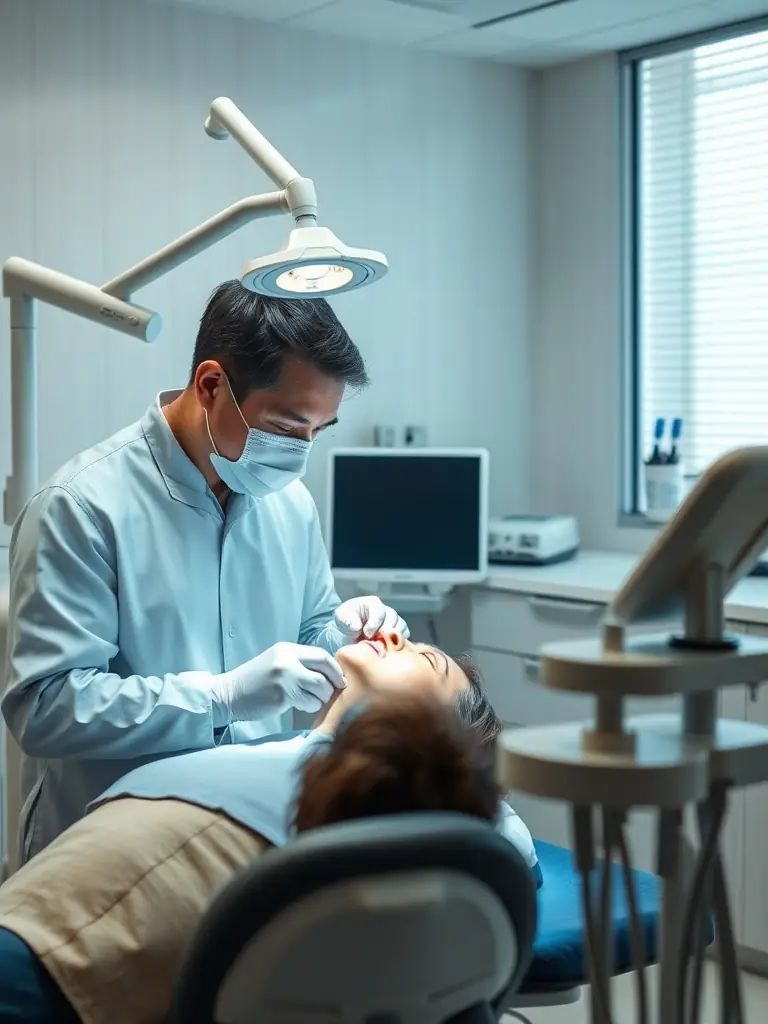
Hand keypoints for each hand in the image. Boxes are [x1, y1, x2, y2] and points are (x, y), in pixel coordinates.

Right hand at [211, 642, 345, 725]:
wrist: (229, 694)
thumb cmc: (256, 681)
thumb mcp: (277, 663)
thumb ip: (300, 664)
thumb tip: (331, 674)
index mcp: (287, 649)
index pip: (321, 655)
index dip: (335, 669)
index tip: (340, 680)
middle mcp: (287, 660)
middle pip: (325, 670)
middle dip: (333, 683)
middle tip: (332, 692)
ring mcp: (285, 677)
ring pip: (320, 688)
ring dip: (320, 698)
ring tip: (307, 699)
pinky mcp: (283, 695)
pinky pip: (309, 702)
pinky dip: (309, 706)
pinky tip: (297, 705)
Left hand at [333, 596, 409, 641]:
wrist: (348, 635)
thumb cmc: (345, 623)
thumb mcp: (340, 618)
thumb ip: (347, 620)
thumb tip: (357, 627)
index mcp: (373, 603)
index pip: (380, 612)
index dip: (374, 624)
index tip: (366, 634)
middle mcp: (386, 610)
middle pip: (393, 619)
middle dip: (383, 632)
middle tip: (373, 642)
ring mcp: (393, 622)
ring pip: (400, 627)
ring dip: (391, 638)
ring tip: (379, 646)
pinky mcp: (397, 633)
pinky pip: (404, 637)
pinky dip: (397, 643)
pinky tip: (386, 648)